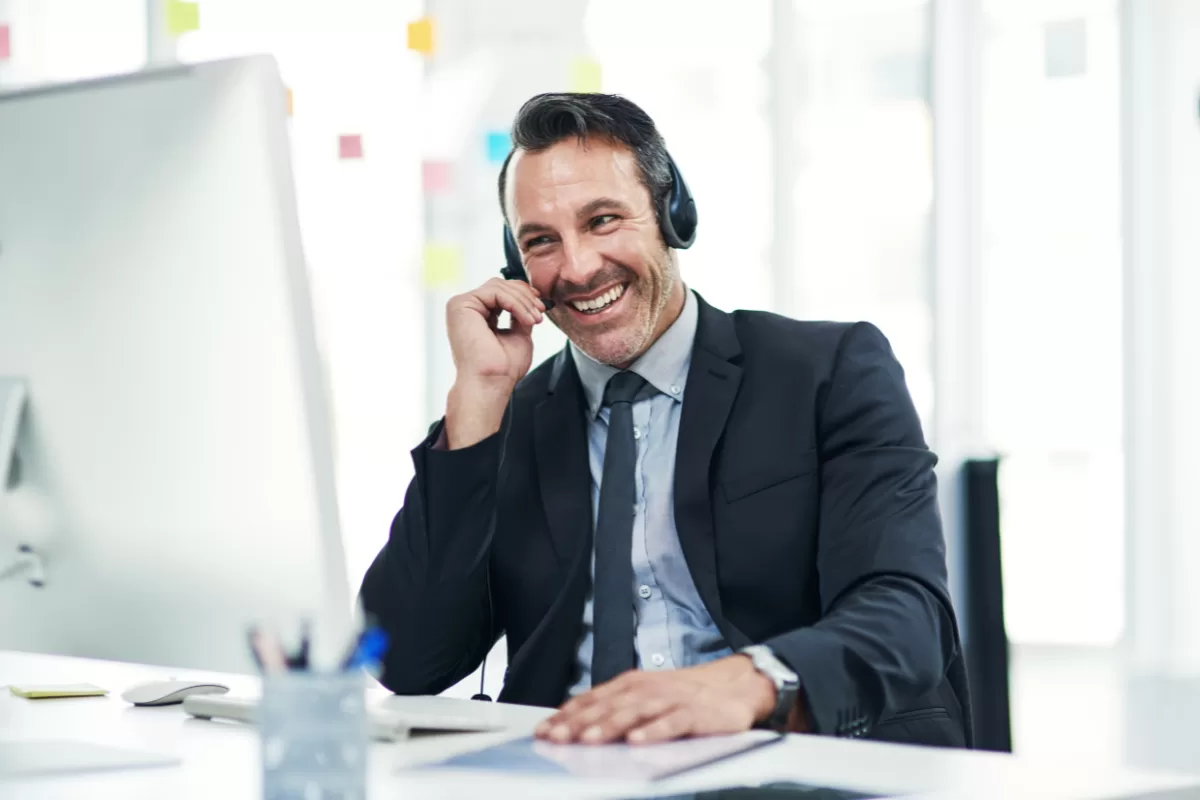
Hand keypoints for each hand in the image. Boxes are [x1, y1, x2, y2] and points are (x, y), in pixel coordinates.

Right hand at [444, 278, 546, 447]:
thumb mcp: (518, 334)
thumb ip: (520, 316)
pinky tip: (526, 320)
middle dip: (525, 296)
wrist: (491, 382)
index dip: (523, 294)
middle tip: (540, 312)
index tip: (541, 306)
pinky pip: (495, 292)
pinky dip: (516, 303)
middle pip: (500, 285)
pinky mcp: (460, 305)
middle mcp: (466, 308)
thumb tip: (531, 299)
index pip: (500, 292)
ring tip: (534, 320)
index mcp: (476, 315)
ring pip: (499, 286)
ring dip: (523, 301)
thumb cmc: (503, 368)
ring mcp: (461, 305)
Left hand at [534, 655, 776, 745]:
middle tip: (557, 738)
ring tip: (589, 740)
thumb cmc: (684, 695)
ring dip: (610, 725)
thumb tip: (575, 727)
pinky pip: (672, 722)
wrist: (733, 686)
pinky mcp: (695, 712)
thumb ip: (615, 708)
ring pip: (635, 712)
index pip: (592, 699)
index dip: (566, 715)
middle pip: (608, 706)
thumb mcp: (646, 696)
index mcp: (630, 684)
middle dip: (580, 723)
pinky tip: (638, 741)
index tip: (544, 731)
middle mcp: (647, 688)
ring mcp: (671, 699)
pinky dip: (654, 731)